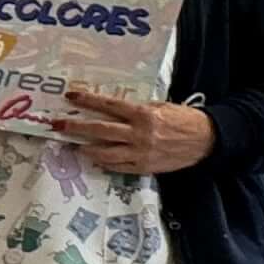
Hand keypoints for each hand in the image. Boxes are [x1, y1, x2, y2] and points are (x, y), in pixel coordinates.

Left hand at [57, 89, 214, 175]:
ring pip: (104, 152)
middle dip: (76, 127)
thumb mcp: (160, 106)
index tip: (70, 96)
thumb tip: (113, 109)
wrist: (206, 140)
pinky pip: (117, 167)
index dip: (88, 100)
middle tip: (57, 124)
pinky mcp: (143, 168)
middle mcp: (138, 134)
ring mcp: (140, 153)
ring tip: (73, 145)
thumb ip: (137, 109)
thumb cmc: (183, 119)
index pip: (108, 105)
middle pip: (100, 130)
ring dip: (86, 148)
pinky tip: (94, 158)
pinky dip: (104, 162)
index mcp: (142, 114)